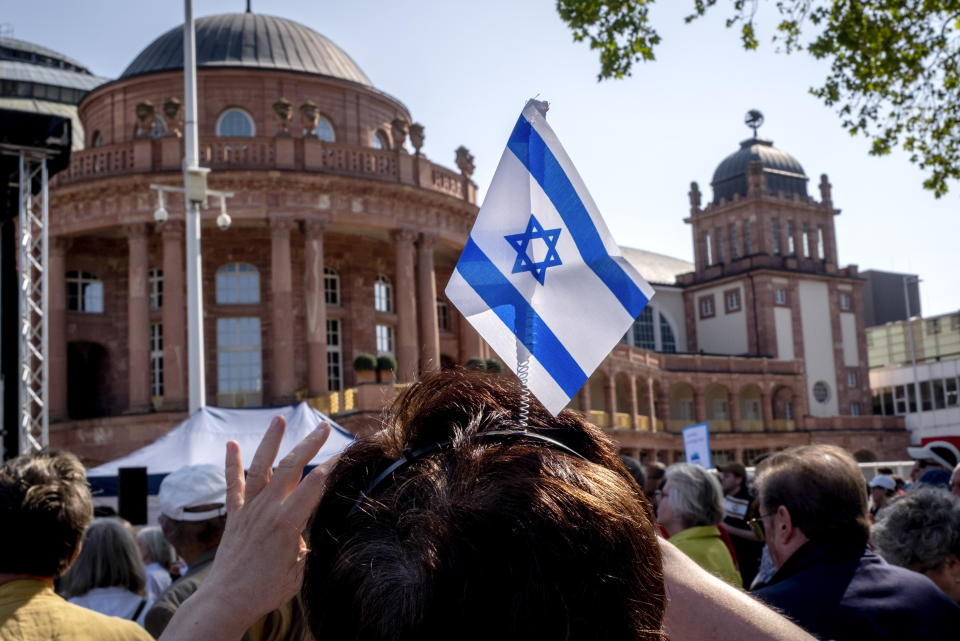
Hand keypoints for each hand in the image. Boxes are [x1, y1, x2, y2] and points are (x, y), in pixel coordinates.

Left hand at [159, 416, 330, 639]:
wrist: (226, 601)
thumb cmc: (265, 591)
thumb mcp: (299, 572)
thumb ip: (305, 549)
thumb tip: (305, 537)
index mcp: (288, 522)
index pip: (315, 485)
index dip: (332, 466)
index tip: (344, 452)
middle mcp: (268, 509)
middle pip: (292, 467)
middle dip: (310, 444)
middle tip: (324, 426)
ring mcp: (249, 509)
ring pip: (261, 467)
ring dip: (271, 442)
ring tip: (279, 420)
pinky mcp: (234, 516)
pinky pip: (233, 485)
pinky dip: (232, 463)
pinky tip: (231, 444)